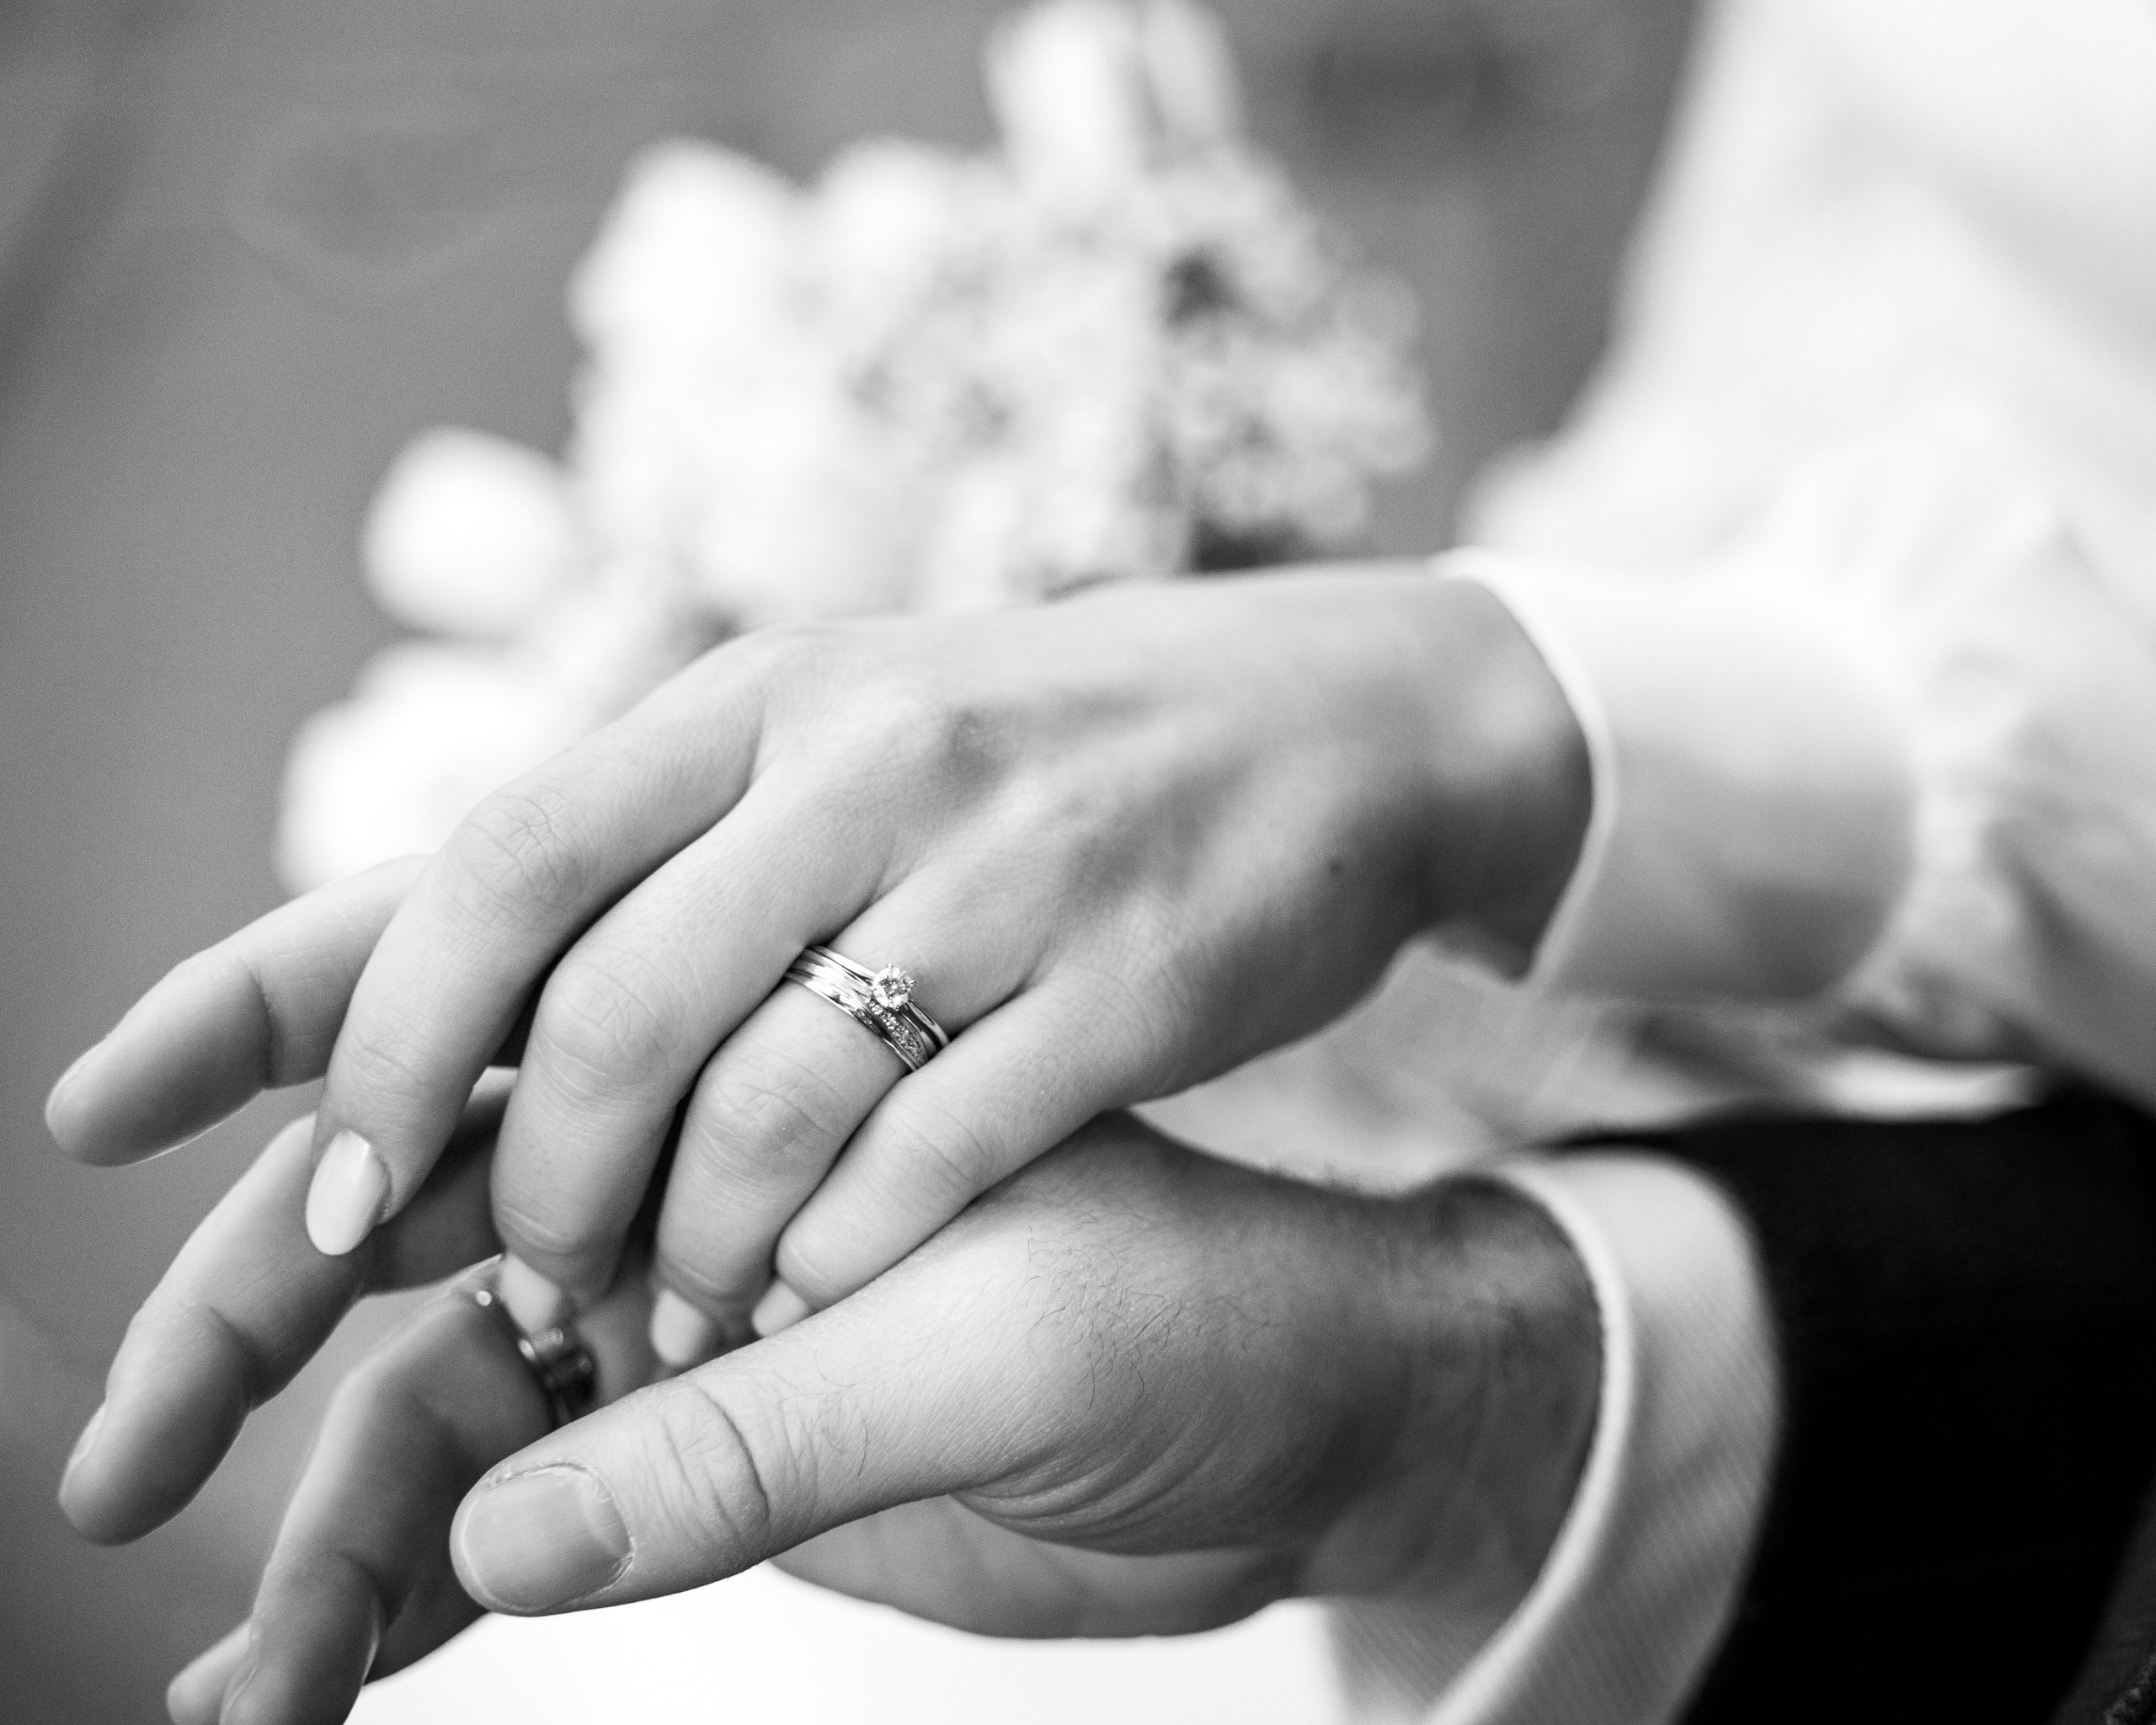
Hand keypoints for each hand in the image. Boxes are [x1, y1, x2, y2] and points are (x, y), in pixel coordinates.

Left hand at [47, 568, 1586, 1359]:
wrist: (1320, 721)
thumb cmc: (1025, 758)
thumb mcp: (833, 733)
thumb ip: (656, 842)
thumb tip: (427, 994)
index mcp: (758, 701)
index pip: (497, 866)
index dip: (370, 1046)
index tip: (316, 1205)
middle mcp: (866, 761)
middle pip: (612, 1014)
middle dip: (538, 1190)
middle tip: (533, 1287)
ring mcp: (1006, 868)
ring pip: (772, 1110)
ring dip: (694, 1250)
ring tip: (680, 1311)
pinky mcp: (1133, 978)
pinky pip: (938, 1155)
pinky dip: (848, 1252)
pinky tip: (825, 1290)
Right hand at [122, 1113, 1597, 1724]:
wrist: (1320, 1409)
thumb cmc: (1200, 1308)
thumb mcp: (991, 1351)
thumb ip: (755, 1438)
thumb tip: (501, 1536)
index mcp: (745, 1048)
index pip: (465, 991)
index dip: (271, 1029)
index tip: (96, 1099)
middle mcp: (694, 1156)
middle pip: (404, 1210)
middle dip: (241, 1326)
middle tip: (115, 1474)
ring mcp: (696, 1304)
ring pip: (452, 1395)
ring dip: (329, 1523)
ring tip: (238, 1680)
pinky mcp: (730, 1436)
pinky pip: (544, 1510)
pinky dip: (435, 1590)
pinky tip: (332, 1677)